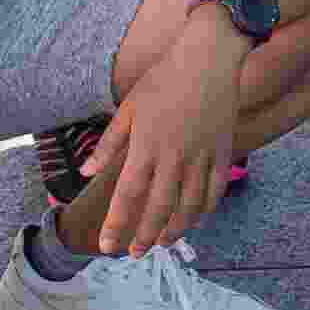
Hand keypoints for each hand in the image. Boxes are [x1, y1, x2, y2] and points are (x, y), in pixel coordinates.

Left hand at [90, 28, 248, 256]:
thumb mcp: (128, 107)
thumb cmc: (164, 78)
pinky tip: (194, 218)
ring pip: (189, 205)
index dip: (117, 224)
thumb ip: (109, 143)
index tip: (107, 244)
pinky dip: (204, 209)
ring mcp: (201, 156)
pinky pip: (214, 189)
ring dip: (175, 229)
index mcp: (146, 146)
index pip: (127, 196)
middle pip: (158, 208)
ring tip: (162, 242)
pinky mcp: (222, 151)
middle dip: (144, 236)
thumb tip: (87, 171)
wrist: (210, 56)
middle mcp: (174, 157)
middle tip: (134, 253)